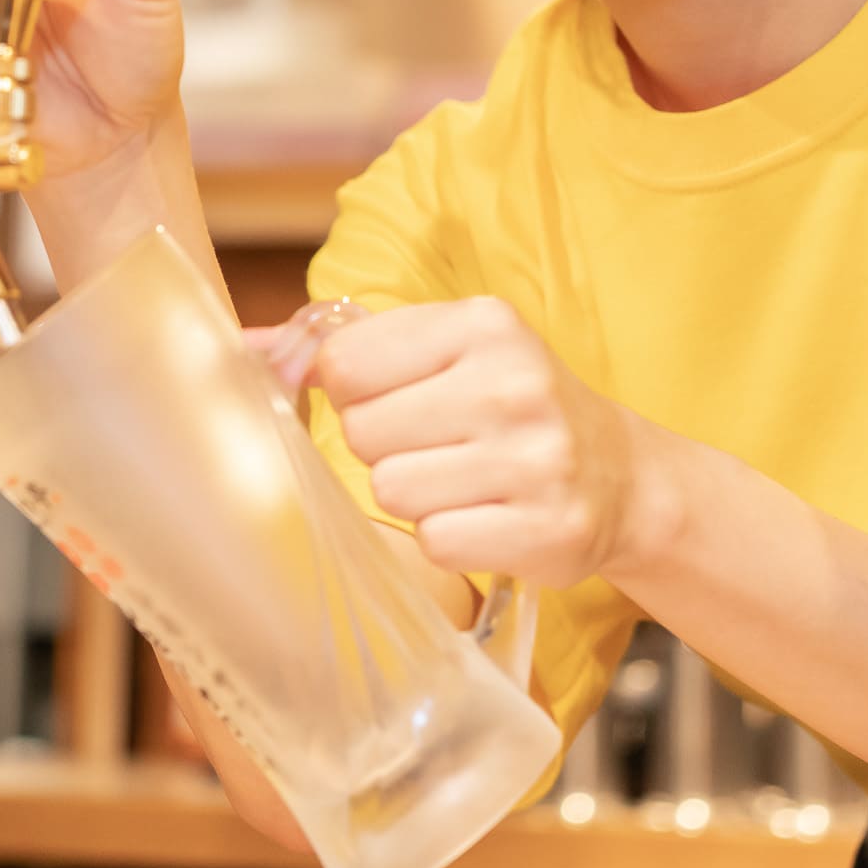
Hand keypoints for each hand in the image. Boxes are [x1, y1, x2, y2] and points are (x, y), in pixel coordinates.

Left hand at [313, 299, 651, 590]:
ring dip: (414, 496)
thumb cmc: (514, 408)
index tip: (389, 399)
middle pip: (362, 431)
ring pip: (392, 490)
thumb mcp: (451, 351)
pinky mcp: (546, 529)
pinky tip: (486, 518)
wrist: (623, 479)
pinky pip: (436, 542)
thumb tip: (244, 348)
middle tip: (436, 445)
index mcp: (484, 324)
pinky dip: (448, 538)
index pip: (345, 362)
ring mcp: (537, 460)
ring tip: (461, 481)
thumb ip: (353, 347)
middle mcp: (515, 384)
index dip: (351, 392)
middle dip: (383, 447)